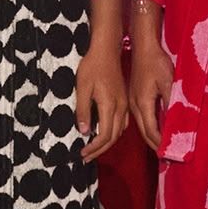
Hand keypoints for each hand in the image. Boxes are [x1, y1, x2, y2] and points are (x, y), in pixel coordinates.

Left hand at [74, 40, 128, 162]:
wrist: (107, 50)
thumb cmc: (92, 67)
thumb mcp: (82, 88)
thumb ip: (83, 110)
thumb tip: (84, 132)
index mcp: (110, 105)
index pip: (104, 135)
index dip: (94, 147)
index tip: (82, 153)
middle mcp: (121, 108)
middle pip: (113, 137)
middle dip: (99, 150)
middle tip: (86, 157)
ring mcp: (125, 104)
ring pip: (119, 131)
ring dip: (107, 143)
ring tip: (93, 150)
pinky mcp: (125, 101)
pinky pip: (123, 123)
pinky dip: (114, 134)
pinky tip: (105, 135)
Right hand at [129, 16, 173, 152]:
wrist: (143, 48)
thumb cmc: (157, 63)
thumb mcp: (168, 82)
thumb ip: (171, 103)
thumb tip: (175, 123)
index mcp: (143, 103)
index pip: (152, 131)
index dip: (161, 143)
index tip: (170, 153)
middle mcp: (135, 105)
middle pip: (144, 132)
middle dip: (155, 145)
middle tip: (167, 156)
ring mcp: (132, 102)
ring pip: (141, 126)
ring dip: (151, 137)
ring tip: (162, 147)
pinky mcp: (134, 97)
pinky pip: (140, 118)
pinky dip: (148, 128)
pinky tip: (155, 130)